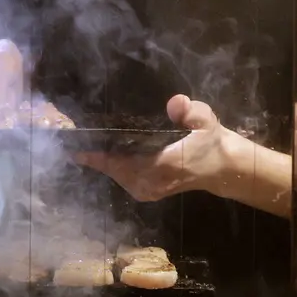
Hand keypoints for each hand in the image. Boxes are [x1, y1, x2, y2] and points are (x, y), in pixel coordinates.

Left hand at [74, 94, 243, 201]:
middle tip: (74, 134)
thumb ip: (192, 112)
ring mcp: (147, 190)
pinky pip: (121, 178)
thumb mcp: (206, 122)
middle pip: (112, 168)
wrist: (222, 168)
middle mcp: (150, 182)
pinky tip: (103, 150)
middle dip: (94, 152)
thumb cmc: (211, 142)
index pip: (122, 162)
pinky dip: (111, 165)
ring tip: (84, 140)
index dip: (98, 155)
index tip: (74, 146)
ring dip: (101, 159)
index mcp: (162, 166)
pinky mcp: (146, 192)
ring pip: (115, 174)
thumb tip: (175, 103)